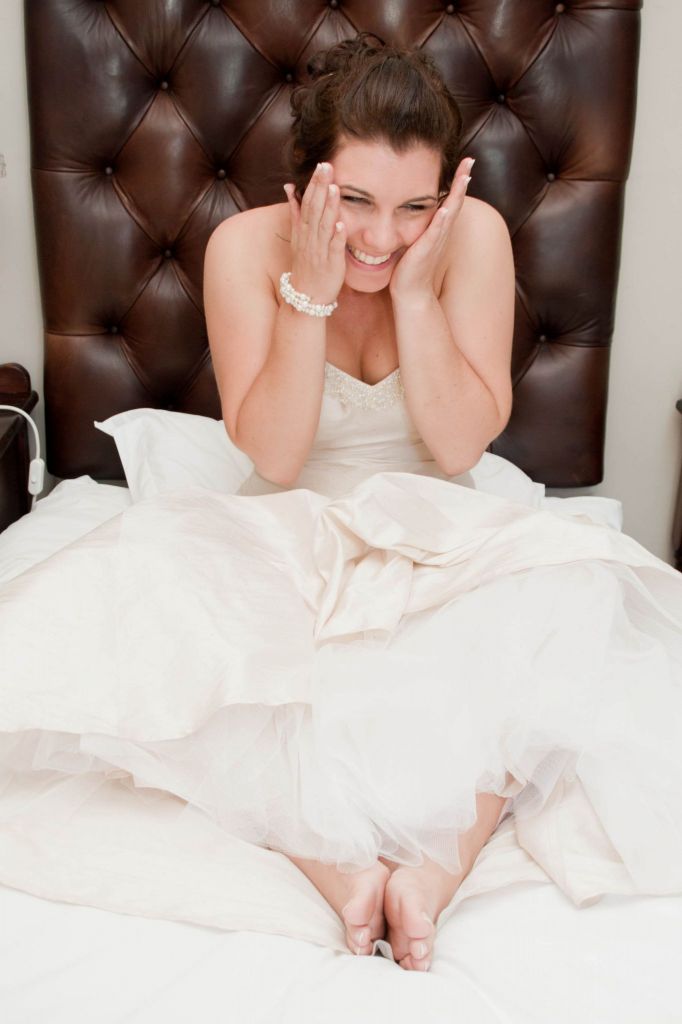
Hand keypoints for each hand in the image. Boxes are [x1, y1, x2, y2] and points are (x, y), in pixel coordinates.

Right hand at [283, 162, 347, 305]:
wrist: (305, 298)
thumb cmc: (305, 267)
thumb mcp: (297, 237)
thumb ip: (295, 213)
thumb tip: (289, 188)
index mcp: (302, 231)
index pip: (307, 203)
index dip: (313, 184)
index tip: (321, 165)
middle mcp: (309, 239)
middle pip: (314, 209)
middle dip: (320, 188)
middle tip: (327, 166)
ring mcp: (319, 251)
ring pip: (323, 226)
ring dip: (329, 208)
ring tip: (335, 188)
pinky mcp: (331, 265)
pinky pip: (333, 249)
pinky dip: (337, 237)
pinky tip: (342, 224)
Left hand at [389, 157, 473, 301]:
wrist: (410, 293)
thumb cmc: (410, 268)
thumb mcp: (414, 239)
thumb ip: (416, 223)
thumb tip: (406, 208)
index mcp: (438, 228)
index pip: (450, 200)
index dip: (458, 182)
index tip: (464, 162)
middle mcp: (441, 233)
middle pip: (456, 202)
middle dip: (462, 180)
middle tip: (470, 160)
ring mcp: (435, 241)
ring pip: (450, 214)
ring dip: (457, 195)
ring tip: (464, 177)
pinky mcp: (425, 251)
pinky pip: (435, 233)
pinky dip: (441, 221)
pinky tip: (445, 209)